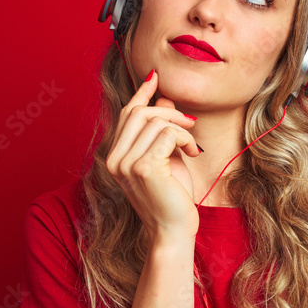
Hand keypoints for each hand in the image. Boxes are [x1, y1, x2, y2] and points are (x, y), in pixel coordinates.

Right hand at [105, 70, 200, 239]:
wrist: (173, 229)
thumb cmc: (171, 196)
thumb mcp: (165, 156)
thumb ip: (161, 130)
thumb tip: (163, 100)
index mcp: (116, 156)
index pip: (126, 114)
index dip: (141, 93)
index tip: (156, 77)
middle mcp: (115, 159)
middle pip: (139, 113)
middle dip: (170, 112)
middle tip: (191, 124)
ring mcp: (127, 164)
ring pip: (156, 121)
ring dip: (182, 128)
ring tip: (192, 145)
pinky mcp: (144, 168)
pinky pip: (167, 133)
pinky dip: (184, 138)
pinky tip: (192, 152)